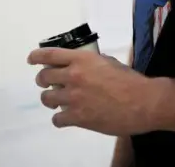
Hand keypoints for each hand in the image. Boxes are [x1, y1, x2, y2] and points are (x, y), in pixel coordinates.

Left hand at [27, 47, 166, 135]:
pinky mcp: (77, 117)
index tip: (31, 59)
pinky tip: (66, 118)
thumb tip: (82, 67)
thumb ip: (91, 63)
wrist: (142, 102)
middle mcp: (73, 76)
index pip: (49, 55)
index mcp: (81, 59)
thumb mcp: (108, 62)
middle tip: (47, 84)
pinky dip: (59, 118)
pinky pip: (57, 119)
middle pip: (44, 77)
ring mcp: (73, 97)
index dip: (36, 57)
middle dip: (42, 80)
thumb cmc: (129, 80)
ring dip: (50, 99)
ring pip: (47, 98)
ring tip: (56, 101)